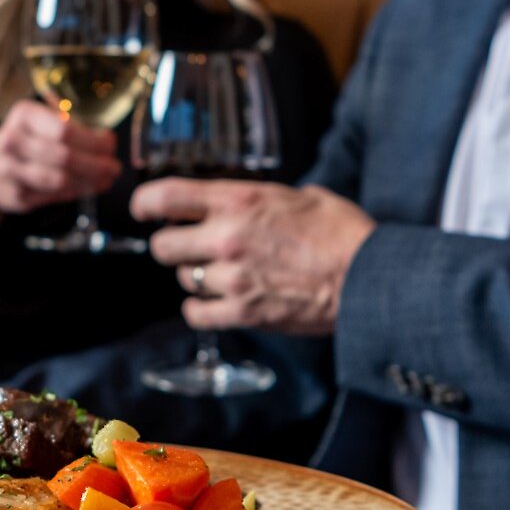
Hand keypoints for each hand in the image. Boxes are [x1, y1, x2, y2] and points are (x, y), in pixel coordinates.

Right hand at [0, 99, 121, 214]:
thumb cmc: (28, 140)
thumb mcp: (41, 120)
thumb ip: (71, 124)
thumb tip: (106, 138)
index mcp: (24, 115)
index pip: (65, 130)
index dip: (93, 140)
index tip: (110, 144)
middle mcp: (11, 141)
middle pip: (64, 156)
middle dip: (96, 164)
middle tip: (114, 167)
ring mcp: (9, 170)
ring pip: (60, 180)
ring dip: (89, 182)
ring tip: (106, 179)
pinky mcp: (14, 195)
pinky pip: (53, 196)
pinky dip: (75, 193)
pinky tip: (87, 188)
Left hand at [131, 179, 374, 335]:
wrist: (366, 278)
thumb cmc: (342, 234)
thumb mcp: (301, 195)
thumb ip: (261, 199)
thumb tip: (245, 202)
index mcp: (239, 201)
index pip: (166, 196)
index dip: (145, 203)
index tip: (142, 208)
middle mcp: (227, 237)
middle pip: (162, 245)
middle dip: (170, 245)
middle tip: (185, 246)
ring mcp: (232, 277)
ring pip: (183, 279)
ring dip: (195, 276)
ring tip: (220, 272)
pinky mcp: (243, 312)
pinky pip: (197, 313)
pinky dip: (200, 309)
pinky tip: (214, 302)